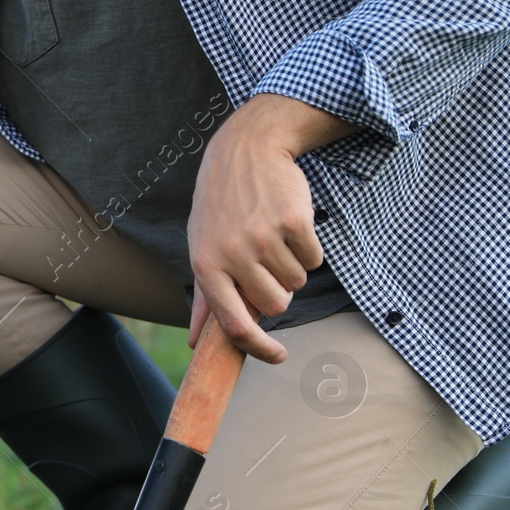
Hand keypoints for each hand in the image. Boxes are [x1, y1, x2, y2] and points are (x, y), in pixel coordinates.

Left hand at [186, 94, 354, 361]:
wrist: (244, 152)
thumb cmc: (220, 207)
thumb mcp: (202, 247)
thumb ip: (204, 297)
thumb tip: (195, 342)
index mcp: (206, 267)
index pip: (234, 326)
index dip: (258, 349)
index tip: (278, 357)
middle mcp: (233, 256)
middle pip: (276, 306)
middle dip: (278, 291)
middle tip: (264, 260)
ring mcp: (263, 239)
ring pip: (297, 283)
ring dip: (291, 265)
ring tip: (271, 235)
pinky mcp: (293, 222)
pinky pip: (314, 259)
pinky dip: (307, 247)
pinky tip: (287, 223)